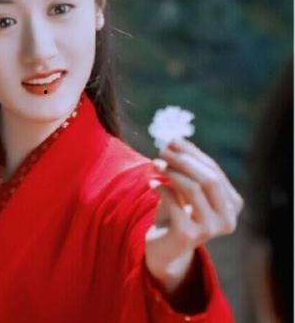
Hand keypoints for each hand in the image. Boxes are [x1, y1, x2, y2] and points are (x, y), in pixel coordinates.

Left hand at [144, 138, 243, 293]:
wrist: (166, 247)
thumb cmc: (177, 212)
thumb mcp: (183, 187)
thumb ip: (184, 166)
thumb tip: (175, 139)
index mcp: (232, 203)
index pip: (214, 170)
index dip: (192, 152)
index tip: (172, 140)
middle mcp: (228, 218)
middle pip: (209, 179)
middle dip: (184, 160)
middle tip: (162, 150)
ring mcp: (211, 229)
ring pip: (193, 188)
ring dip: (172, 171)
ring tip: (155, 163)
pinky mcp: (190, 235)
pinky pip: (175, 203)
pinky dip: (162, 188)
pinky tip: (152, 183)